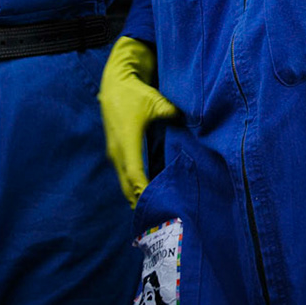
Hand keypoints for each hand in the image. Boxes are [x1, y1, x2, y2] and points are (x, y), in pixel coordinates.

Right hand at [99, 37, 180, 205]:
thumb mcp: (155, 102)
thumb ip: (171, 114)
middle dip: (140, 203)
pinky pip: (125, 175)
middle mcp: (117, 151)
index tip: (157, 206)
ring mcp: (115, 153)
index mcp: (127, 141)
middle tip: (156, 221)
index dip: (145, 192)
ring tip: (152, 213)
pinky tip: (145, 195)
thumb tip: (191, 122)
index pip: (135, 175)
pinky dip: (133, 187)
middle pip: (127, 186)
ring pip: (125, 183)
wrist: (114, 83)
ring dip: (136, 197)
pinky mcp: (116, 151)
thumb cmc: (136, 93)